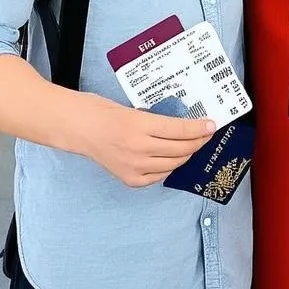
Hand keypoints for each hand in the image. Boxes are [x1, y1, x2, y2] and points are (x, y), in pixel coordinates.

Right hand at [74, 96, 214, 187]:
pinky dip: (168, 168)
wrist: (77, 128)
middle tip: (205, 134)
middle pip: (180, 149)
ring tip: (192, 146)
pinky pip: (158, 176)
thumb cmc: (102, 112)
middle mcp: (138, 148)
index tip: (211, 124)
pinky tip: (171, 159)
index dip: (199, 128)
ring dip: (186, 155)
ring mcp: (133, 166)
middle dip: (198, 142)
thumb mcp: (133, 110)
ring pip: (172, 164)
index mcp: (139, 126)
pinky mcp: (129, 179)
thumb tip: (182, 127)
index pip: (179, 129)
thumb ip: (156, 121)